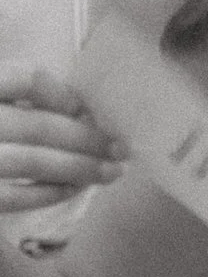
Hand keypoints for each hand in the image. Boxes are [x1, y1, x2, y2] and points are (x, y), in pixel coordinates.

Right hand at [0, 69, 121, 210]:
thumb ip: (19, 93)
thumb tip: (75, 108)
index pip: (25, 80)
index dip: (61, 94)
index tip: (83, 108)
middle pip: (40, 126)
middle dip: (88, 138)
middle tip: (121, 148)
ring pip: (35, 162)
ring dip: (81, 168)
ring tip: (112, 172)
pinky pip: (17, 197)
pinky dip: (51, 192)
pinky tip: (76, 188)